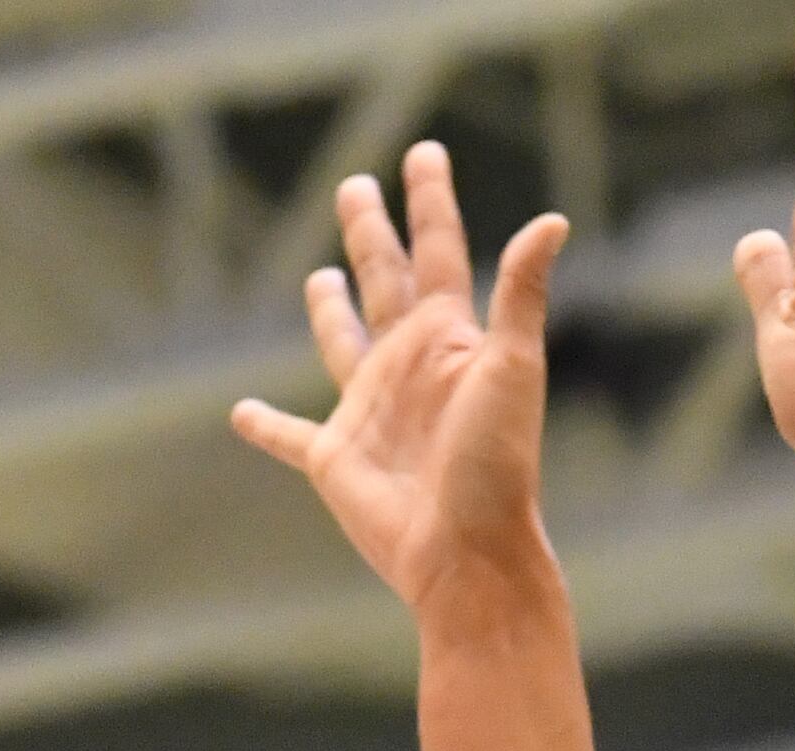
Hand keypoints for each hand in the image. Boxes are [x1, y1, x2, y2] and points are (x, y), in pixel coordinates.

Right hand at [233, 142, 570, 623]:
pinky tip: (241, 414)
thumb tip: (553, 221)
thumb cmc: (496, 466)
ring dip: (330, 310)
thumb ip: (521, 295)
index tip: (425, 154)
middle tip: (355, 185)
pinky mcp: (335, 458)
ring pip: (342, 343)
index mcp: (449, 340)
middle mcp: (408, 366)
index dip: (430, 201)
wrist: (466, 553)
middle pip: (385, 280)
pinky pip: (291, 437)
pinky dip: (266, 426)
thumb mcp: (511, 370)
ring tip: (322, 276)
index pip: (438, 252)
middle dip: (372, 232)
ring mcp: (370, 410)